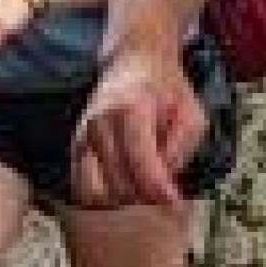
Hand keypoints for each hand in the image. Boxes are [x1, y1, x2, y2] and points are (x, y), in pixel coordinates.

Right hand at [76, 44, 209, 208]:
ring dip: (122, 202)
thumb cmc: (167, 90)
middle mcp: (99, 123)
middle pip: (118, 184)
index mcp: (130, 109)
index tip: (176, 204)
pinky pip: (81, 189)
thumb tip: (165, 186)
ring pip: (95, 193)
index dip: (160, 191)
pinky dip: (103, 199)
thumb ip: (181, 148)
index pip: (141, 163)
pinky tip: (124, 190)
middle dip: (144, 198)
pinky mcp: (73, 148)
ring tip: (143, 191)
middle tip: (163, 196)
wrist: (135, 62)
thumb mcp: (191, 114)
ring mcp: (81, 136)